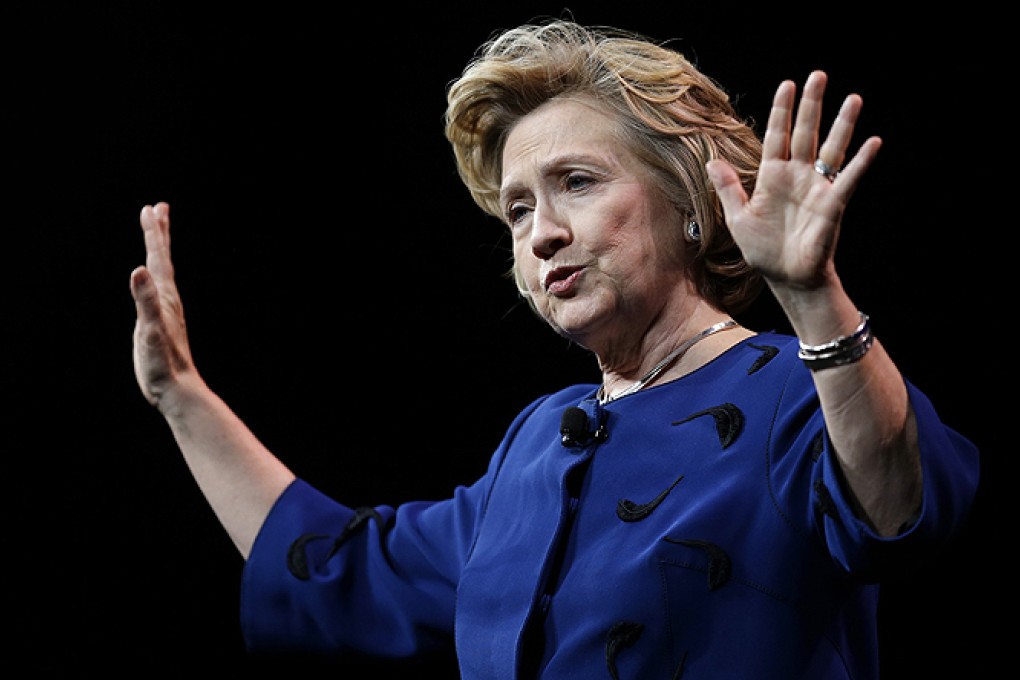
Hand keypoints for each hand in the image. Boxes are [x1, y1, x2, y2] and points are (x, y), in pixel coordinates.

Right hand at [129, 202, 197, 407]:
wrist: (177, 388)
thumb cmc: (162, 363)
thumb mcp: (149, 330)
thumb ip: (144, 300)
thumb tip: (139, 269)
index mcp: (164, 297)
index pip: (158, 258)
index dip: (153, 233)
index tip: (150, 208)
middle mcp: (168, 299)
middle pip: (163, 259)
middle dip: (159, 233)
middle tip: (158, 207)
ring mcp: (166, 310)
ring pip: (162, 272)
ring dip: (158, 250)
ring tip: (157, 234)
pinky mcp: (161, 322)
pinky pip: (157, 290)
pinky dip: (153, 276)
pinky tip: (151, 278)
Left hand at [707, 70, 881, 290]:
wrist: (786, 277)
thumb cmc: (763, 250)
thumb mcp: (738, 218)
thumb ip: (729, 188)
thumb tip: (712, 161)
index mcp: (772, 176)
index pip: (777, 135)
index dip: (782, 110)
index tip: (787, 84)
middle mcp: (797, 176)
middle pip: (805, 133)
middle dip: (811, 105)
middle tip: (818, 76)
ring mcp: (817, 187)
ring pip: (831, 148)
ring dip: (842, 124)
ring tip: (853, 99)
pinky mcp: (832, 204)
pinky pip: (848, 179)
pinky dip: (861, 162)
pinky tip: (872, 142)